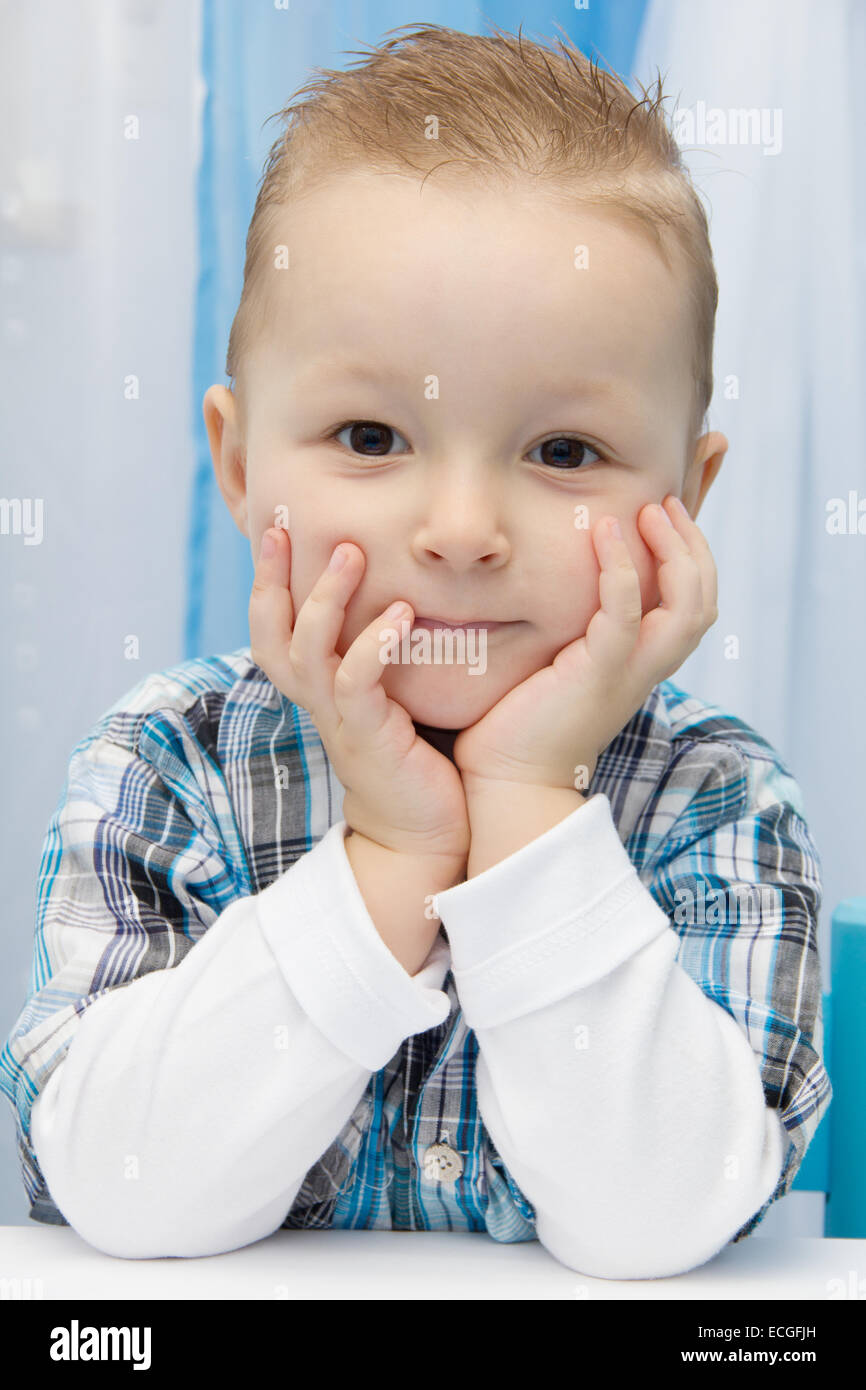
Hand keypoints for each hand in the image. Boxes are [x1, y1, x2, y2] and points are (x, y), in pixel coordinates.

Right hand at [249, 528, 469, 862]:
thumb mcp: (394, 698)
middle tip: (280, 526)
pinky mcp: (368, 739)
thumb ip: (389, 655)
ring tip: (350, 552)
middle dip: (268, 580)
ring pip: (307, 650)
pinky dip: (372, 645)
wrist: (427, 836)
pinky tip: (400, 614)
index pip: (275, 628)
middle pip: (268, 635)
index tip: (276, 529)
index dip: (267, 582)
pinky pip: (356, 684)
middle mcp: (319, 703)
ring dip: (325, 598)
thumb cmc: (421, 762)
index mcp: (321, 691)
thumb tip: (408, 595)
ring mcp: (340, 721)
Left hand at [452, 496, 717, 791]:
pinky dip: (619, 567)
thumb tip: (551, 586)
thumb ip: (573, 630)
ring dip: (674, 551)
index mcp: (643, 665)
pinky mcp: (598, 674)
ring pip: (686, 606)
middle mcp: (647, 668)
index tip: (664, 512)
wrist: (511, 781)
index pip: (692, 604)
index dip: (691, 555)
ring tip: (648, 511)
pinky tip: (603, 533)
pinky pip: (623, 611)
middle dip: (692, 545)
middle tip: (664, 503)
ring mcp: (629, 672)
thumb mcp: (559, 664)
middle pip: (703, 600)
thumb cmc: (521, 724)